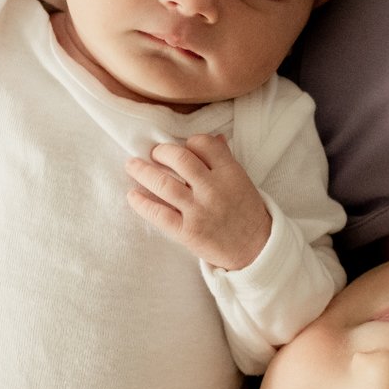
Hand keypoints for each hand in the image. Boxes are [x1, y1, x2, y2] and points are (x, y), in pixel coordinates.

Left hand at [124, 134, 270, 270]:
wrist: (257, 250)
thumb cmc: (247, 213)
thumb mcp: (242, 182)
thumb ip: (225, 160)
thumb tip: (215, 138)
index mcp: (229, 172)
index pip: (203, 144)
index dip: (188, 143)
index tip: (181, 148)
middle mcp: (213, 189)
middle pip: (179, 159)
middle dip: (160, 151)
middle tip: (152, 153)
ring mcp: (199, 211)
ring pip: (164, 184)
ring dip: (142, 172)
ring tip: (132, 166)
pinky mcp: (188, 232)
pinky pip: (159, 214)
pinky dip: (142, 204)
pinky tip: (132, 196)